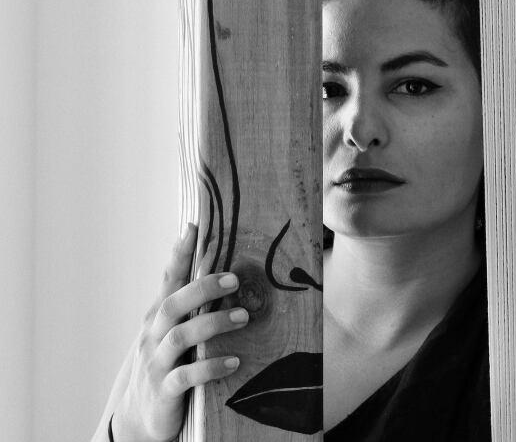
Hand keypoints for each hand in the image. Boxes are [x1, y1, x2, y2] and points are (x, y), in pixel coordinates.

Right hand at [112, 224, 248, 441]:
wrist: (139, 418)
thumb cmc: (166, 365)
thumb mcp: (174, 332)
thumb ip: (192, 307)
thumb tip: (223, 272)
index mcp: (158, 317)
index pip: (169, 279)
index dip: (179, 254)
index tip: (194, 228)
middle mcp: (153, 335)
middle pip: (173, 304)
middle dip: (202, 288)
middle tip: (234, 279)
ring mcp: (156, 363)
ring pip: (179, 337)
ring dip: (212, 325)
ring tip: (243, 319)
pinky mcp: (164, 392)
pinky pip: (186, 377)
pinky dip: (210, 367)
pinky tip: (234, 361)